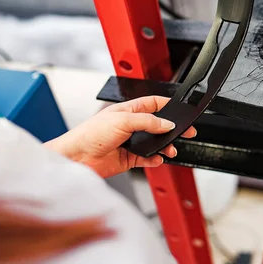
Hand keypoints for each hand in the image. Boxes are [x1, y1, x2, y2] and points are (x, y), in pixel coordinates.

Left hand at [45, 96, 196, 177]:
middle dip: (172, 129)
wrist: (77, 158)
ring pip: (154, 143)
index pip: (152, 103)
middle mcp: (130, 125)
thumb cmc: (90, 134)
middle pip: (157, 125)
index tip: (180, 110)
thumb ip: (148, 122)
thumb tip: (167, 124)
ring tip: (170, 149)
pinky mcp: (128, 159)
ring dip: (165, 146)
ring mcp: (130, 142)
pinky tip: (158, 159)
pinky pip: (147, 159)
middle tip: (186, 132)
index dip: (167, 105)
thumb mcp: (123, 120)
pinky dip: (154, 159)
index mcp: (128, 110)